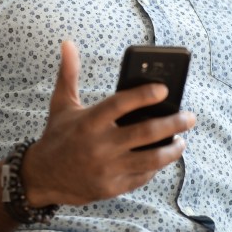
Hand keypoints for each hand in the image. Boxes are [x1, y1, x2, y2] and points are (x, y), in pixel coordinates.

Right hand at [20, 41, 195, 206]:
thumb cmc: (57, 136)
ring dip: (171, 150)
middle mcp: (98, 146)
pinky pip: (142, 176)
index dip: (143, 95)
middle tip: (190, 117)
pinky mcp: (111, 187)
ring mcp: (106, 169)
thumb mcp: (61, 104)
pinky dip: (156, 167)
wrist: (41, 178)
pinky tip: (163, 157)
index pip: (120, 104)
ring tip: (181, 140)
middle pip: (144, 133)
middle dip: (173, 124)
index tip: (164, 89)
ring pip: (150, 159)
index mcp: (88, 122)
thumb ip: (69, 74)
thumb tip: (68, 43)